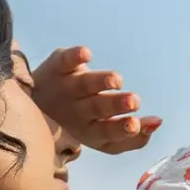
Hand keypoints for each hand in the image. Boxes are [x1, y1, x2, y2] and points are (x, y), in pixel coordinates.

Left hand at [31, 46, 162, 153]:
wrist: (31, 103)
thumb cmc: (78, 120)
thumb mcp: (104, 134)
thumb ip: (134, 134)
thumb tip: (157, 122)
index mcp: (91, 130)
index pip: (108, 135)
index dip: (122, 131)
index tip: (136, 123)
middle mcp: (79, 111)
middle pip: (97, 109)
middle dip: (115, 106)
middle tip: (133, 101)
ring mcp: (68, 88)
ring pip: (85, 86)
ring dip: (101, 81)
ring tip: (116, 80)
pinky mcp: (57, 67)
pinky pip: (65, 61)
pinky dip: (75, 57)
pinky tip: (86, 54)